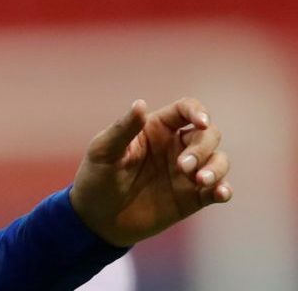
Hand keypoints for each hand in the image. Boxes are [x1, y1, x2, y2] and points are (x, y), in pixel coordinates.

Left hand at [70, 98, 232, 246]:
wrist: (97, 219)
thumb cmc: (96, 178)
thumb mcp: (104, 151)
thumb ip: (123, 129)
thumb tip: (140, 103)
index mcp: (155, 128)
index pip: (185, 110)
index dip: (198, 111)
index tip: (201, 122)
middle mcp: (175, 146)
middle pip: (208, 134)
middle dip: (203, 147)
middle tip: (183, 166)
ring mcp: (186, 172)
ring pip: (219, 160)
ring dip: (217, 167)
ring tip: (200, 180)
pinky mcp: (193, 197)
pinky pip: (219, 189)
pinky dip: (224, 189)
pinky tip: (221, 194)